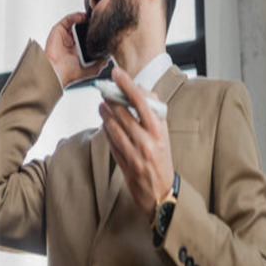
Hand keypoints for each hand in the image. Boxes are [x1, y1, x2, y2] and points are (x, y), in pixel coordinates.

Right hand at [45, 12, 107, 87]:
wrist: (58, 72)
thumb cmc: (68, 73)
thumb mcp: (90, 70)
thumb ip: (99, 64)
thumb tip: (106, 60)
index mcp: (77, 50)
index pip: (87, 37)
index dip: (94, 32)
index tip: (103, 29)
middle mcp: (71, 41)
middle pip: (82, 27)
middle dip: (91, 24)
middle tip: (100, 21)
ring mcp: (65, 35)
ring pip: (75, 21)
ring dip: (84, 18)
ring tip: (94, 17)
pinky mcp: (58, 30)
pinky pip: (68, 19)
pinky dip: (76, 16)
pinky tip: (84, 17)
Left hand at [99, 67, 174, 218]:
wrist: (161, 192)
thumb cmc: (163, 159)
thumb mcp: (164, 134)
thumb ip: (154, 113)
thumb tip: (141, 90)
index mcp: (159, 131)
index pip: (141, 102)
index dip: (128, 85)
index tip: (118, 74)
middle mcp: (146, 141)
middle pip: (123, 112)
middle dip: (110, 97)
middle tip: (103, 88)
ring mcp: (133, 152)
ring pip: (113, 126)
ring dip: (105, 113)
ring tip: (101, 104)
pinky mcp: (123, 162)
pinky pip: (110, 141)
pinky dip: (105, 129)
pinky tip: (104, 122)